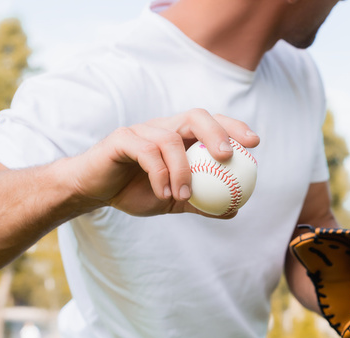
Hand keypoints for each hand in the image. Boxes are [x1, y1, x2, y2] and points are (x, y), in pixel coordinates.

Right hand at [65, 109, 259, 216]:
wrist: (94, 192)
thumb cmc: (135, 191)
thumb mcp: (173, 200)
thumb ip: (202, 203)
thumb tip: (235, 210)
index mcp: (179, 136)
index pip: (211, 123)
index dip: (234, 128)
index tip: (254, 144)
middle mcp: (163, 127)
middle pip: (195, 115)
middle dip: (216, 131)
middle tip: (228, 155)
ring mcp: (142, 130)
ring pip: (170, 140)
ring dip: (182, 170)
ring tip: (184, 195)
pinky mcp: (122, 139)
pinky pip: (146, 153)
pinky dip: (160, 174)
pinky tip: (163, 193)